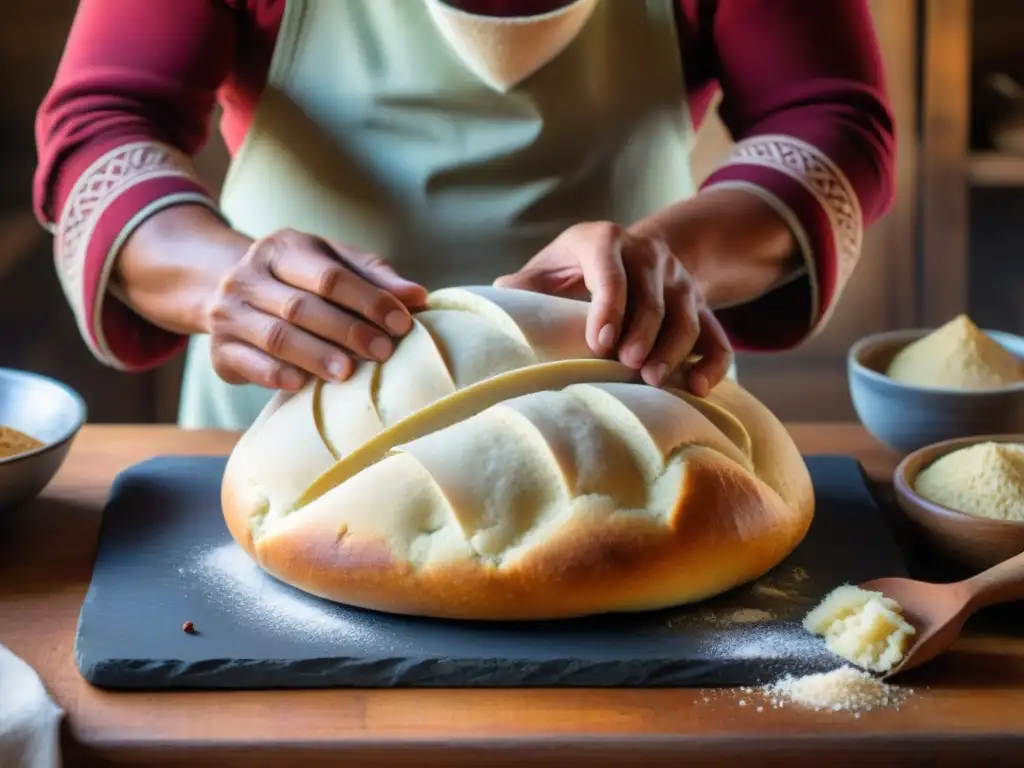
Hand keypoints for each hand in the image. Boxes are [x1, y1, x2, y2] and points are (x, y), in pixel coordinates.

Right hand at [204, 228, 427, 390]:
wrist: (222, 290)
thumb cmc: (298, 279)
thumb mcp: (332, 264)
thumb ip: (375, 278)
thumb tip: (419, 296)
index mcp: (282, 248)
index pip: (329, 275)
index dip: (368, 299)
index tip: (402, 322)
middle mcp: (249, 275)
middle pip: (302, 306)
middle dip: (347, 331)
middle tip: (383, 352)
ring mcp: (229, 312)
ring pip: (276, 336)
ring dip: (316, 355)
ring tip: (349, 373)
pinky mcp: (220, 350)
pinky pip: (249, 363)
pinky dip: (277, 374)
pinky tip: (303, 384)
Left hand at [494, 221, 732, 395]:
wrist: (636, 250)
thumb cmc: (579, 267)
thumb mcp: (551, 264)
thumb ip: (526, 283)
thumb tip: (500, 296)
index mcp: (605, 241)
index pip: (611, 270)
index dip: (608, 306)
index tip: (599, 342)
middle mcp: (649, 255)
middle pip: (653, 297)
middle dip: (642, 333)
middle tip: (628, 365)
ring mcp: (679, 281)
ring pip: (686, 316)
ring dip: (673, 350)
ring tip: (655, 381)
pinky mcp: (700, 305)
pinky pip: (715, 334)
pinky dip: (712, 362)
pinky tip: (697, 388)